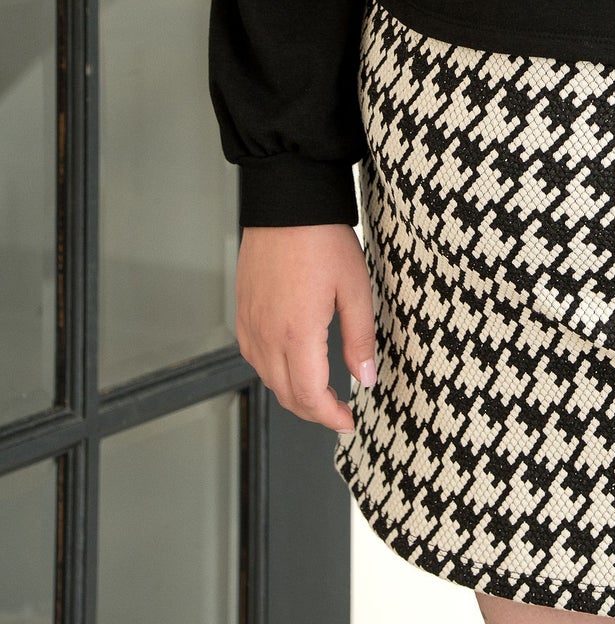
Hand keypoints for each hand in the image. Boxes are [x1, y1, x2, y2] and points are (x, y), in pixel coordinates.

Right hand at [235, 222, 376, 433]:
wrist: (286, 202)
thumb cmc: (322, 238)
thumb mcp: (356, 288)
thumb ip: (360, 339)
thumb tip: (364, 378)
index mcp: (296, 334)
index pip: (309, 396)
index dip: (330, 416)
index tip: (348, 421)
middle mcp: (266, 335)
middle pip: (286, 395)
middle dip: (313, 411)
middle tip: (338, 413)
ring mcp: (249, 324)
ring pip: (268, 379)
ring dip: (293, 394)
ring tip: (320, 392)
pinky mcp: (242, 311)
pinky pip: (254, 356)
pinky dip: (274, 371)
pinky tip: (292, 364)